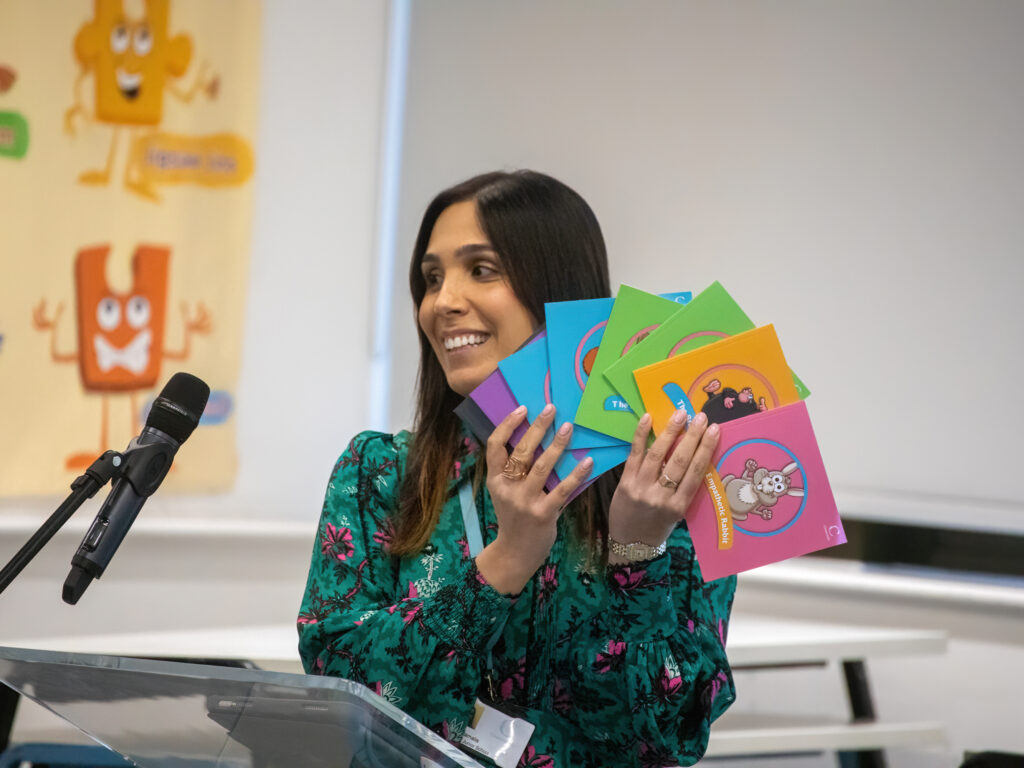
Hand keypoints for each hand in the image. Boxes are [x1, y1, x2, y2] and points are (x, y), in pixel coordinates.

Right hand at [475, 404, 593, 593]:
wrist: (516, 552)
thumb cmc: (514, 517)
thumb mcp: (505, 492)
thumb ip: (514, 470)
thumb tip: (533, 435)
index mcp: (495, 480)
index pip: (494, 445)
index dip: (507, 425)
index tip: (522, 409)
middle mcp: (507, 488)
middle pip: (521, 452)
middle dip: (537, 428)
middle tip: (551, 409)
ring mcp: (525, 502)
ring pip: (542, 467)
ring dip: (557, 445)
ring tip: (569, 427)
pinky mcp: (543, 513)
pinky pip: (563, 489)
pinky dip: (576, 473)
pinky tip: (588, 460)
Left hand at [607, 409, 720, 560]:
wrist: (630, 544)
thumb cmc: (658, 527)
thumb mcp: (677, 514)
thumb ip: (685, 489)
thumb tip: (695, 456)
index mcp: (679, 506)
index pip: (695, 473)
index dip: (706, 449)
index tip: (715, 430)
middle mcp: (661, 497)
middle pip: (679, 462)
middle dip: (692, 437)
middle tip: (701, 417)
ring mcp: (641, 488)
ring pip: (657, 455)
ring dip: (670, 432)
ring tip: (681, 414)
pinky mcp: (625, 482)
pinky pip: (634, 455)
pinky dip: (641, 435)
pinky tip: (648, 418)